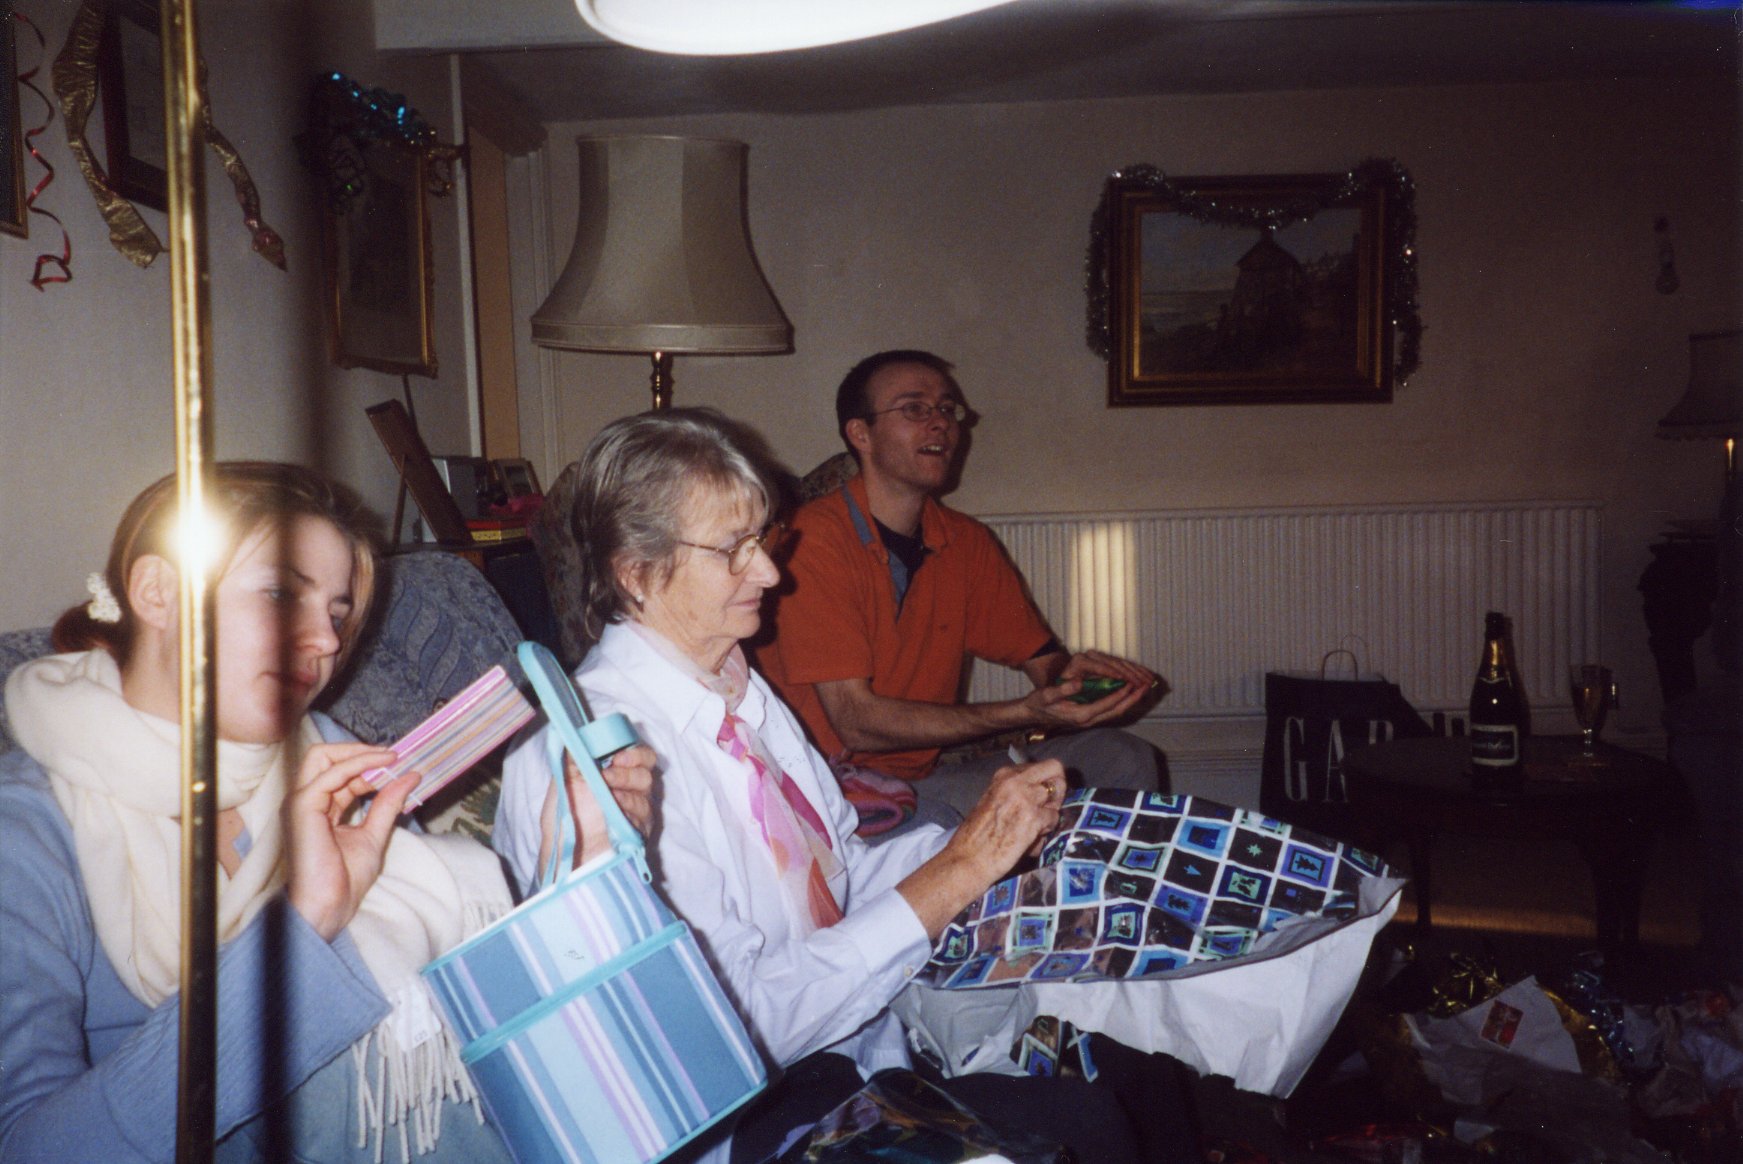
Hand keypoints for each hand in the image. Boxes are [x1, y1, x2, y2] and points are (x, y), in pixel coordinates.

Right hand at [284, 742, 413, 941]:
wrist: (329, 905)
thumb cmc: (346, 879)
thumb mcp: (374, 833)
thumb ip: (387, 803)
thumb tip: (410, 776)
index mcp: (320, 807)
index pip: (340, 772)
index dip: (369, 764)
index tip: (398, 764)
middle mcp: (307, 800)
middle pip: (324, 756)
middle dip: (359, 749)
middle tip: (393, 755)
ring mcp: (301, 801)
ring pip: (322, 756)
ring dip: (359, 753)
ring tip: (390, 758)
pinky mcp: (302, 806)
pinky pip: (330, 773)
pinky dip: (358, 764)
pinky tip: (382, 765)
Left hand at [538, 744, 658, 872]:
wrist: (563, 852)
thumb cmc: (563, 818)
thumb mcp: (564, 780)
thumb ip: (576, 756)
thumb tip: (579, 731)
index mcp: (613, 772)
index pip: (638, 754)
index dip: (633, 751)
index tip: (617, 755)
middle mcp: (628, 789)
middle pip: (646, 770)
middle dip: (628, 771)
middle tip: (608, 777)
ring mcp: (636, 810)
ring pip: (646, 793)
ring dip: (627, 791)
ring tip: (608, 797)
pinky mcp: (639, 830)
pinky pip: (644, 816)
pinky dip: (630, 812)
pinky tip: (617, 814)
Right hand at [897, 759, 1066, 937]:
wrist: (968, 858)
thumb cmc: (978, 834)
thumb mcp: (994, 799)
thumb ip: (1017, 792)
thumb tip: (1044, 791)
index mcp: (1005, 775)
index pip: (1043, 766)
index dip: (1047, 783)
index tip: (1043, 798)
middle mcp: (1016, 780)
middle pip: (1056, 770)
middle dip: (1057, 790)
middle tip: (1047, 810)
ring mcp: (1026, 797)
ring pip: (1057, 797)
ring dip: (1050, 814)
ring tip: (1034, 830)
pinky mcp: (1033, 818)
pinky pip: (1054, 819)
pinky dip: (1046, 831)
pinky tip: (1030, 841)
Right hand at [1026, 650, 1154, 727]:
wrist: (1031, 713)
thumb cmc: (1038, 703)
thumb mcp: (1046, 695)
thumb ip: (1062, 689)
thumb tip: (1078, 682)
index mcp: (1080, 715)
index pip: (1106, 705)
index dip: (1120, 694)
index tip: (1131, 684)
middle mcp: (1088, 720)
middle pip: (1116, 711)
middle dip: (1132, 699)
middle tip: (1145, 687)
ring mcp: (1089, 719)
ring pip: (1115, 711)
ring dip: (1129, 700)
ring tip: (1142, 688)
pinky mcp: (1089, 716)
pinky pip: (1109, 710)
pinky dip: (1121, 701)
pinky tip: (1126, 692)